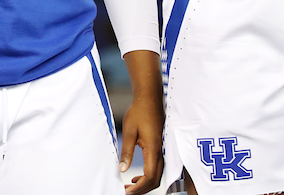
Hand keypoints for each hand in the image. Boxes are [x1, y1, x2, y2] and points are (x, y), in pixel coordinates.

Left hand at [119, 51, 162, 193]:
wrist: (150, 99)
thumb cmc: (139, 112)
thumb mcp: (129, 131)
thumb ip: (127, 151)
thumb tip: (122, 169)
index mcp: (153, 149)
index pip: (149, 176)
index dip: (138, 187)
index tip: (126, 191)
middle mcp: (160, 152)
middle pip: (155, 180)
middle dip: (141, 189)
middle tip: (126, 191)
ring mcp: (161, 151)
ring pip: (157, 176)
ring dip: (144, 184)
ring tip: (128, 186)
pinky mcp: (159, 148)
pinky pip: (156, 169)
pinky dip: (147, 177)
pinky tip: (135, 177)